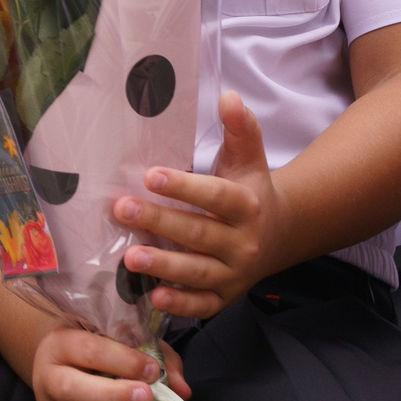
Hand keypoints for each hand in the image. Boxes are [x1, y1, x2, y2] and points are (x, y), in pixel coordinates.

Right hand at [30, 327, 191, 400]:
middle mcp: (50, 381)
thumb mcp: (121, 340)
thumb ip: (154, 356)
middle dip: (110, 397)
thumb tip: (181, 390)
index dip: (120, 360)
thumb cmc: (97, 349)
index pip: (87, 350)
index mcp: (62, 347)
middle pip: (71, 389)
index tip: (152, 370)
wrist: (58, 363)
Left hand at [113, 91, 284, 319]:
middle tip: (121, 209)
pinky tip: (154, 297)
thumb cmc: (249, 190)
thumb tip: (228, 95)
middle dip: (160, 222)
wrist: (279, 235)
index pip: (216, 196)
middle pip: (200, 233)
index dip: (185, 187)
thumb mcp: (247, 159)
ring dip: (165, 265)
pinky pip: (203, 305)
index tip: (150, 175)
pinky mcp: (224, 296)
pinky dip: (181, 305)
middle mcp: (243, 242)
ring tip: (130, 257)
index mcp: (247, 205)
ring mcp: (234, 272)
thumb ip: (240, 129)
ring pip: (198, 271)